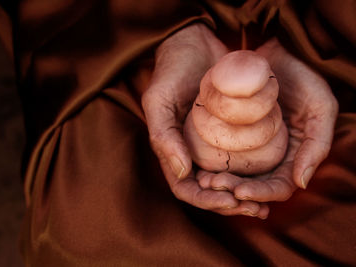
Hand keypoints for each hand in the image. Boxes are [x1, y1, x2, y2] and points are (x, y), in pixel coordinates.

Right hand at [142, 23, 268, 217]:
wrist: (193, 43)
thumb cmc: (171, 70)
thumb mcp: (158, 101)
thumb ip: (163, 136)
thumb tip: (181, 172)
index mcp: (173, 151)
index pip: (186, 188)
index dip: (206, 201)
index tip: (230, 201)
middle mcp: (193, 152)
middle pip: (210, 190)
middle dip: (230, 205)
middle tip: (256, 209)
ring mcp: (213, 144)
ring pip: (228, 180)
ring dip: (245, 196)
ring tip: (266, 205)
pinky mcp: (231, 132)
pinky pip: (243, 159)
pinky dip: (255, 174)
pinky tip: (273, 177)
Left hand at [197, 38, 338, 202]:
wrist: (278, 50)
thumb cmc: (305, 77)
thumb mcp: (320, 108)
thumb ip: (317, 146)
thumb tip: (301, 184)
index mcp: (293, 156)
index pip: (278, 187)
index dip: (261, 194)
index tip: (240, 193)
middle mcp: (270, 155)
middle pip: (253, 184)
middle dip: (234, 190)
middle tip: (214, 185)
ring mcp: (250, 145)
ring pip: (234, 173)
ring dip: (220, 181)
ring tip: (204, 180)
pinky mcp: (231, 132)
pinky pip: (219, 153)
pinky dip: (210, 163)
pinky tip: (197, 165)